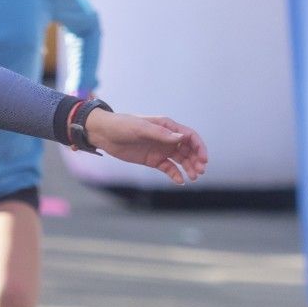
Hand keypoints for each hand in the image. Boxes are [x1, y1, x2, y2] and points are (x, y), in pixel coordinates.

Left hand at [86, 110, 209, 184]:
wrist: (104, 134)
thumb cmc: (122, 125)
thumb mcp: (140, 128)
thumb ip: (161, 133)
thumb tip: (182, 138)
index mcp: (167, 126)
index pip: (189, 136)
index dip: (199, 147)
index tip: (203, 159)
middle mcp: (167, 138)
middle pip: (188, 149)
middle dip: (196, 160)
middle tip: (200, 172)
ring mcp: (160, 149)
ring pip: (181, 160)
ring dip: (189, 168)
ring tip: (193, 177)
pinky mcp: (153, 160)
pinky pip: (168, 168)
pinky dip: (175, 174)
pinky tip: (180, 181)